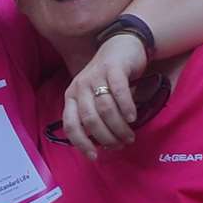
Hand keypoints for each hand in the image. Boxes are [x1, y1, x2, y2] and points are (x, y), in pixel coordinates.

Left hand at [61, 33, 144, 158]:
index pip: (70, 125)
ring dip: (119, 127)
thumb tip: (101, 147)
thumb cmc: (108, 79)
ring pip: (105, 109)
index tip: (95, 157)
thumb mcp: (94, 98)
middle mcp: (80, 86)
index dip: (81, 143)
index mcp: (72, 96)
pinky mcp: (112, 68)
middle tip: (121, 144)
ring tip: (130, 135)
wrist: (122, 46)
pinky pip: (118, 92)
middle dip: (106, 137)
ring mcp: (95, 76)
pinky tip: (132, 117)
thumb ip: (93, 117)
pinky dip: (126, 107)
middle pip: (90, 120)